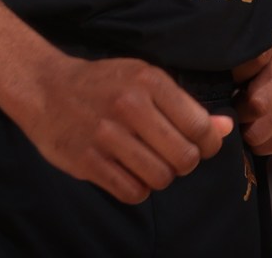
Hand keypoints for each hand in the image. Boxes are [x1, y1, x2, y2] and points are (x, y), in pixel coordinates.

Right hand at [18, 55, 232, 202]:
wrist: (46, 88)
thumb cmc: (103, 84)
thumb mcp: (145, 80)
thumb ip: (185, 106)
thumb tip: (225, 129)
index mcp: (149, 81)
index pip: (198, 126)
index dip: (208, 144)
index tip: (202, 147)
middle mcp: (129, 106)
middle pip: (184, 157)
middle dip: (185, 163)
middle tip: (173, 157)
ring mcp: (106, 135)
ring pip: (160, 178)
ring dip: (161, 177)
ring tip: (149, 164)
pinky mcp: (87, 161)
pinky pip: (132, 192)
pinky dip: (138, 189)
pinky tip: (131, 174)